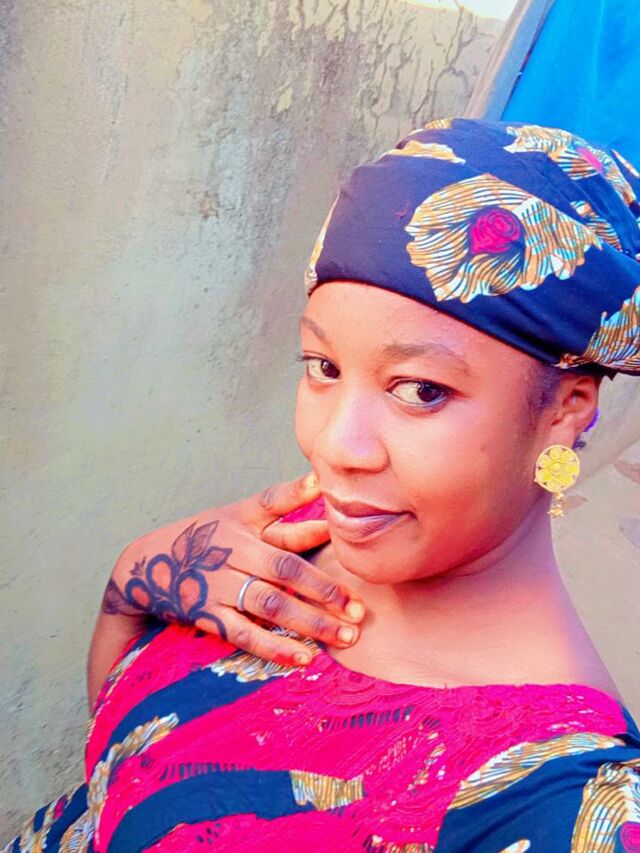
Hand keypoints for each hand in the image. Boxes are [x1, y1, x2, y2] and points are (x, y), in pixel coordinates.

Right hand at [89, 473, 364, 702]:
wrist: (147, 564)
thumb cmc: (207, 536)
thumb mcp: (239, 514)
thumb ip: (283, 506)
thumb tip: (321, 486)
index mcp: (243, 523)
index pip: (282, 525)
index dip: (311, 526)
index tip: (344, 538)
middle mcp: (232, 552)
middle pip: (284, 570)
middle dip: (325, 591)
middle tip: (359, 611)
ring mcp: (219, 585)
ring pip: (270, 605)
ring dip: (310, 622)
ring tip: (345, 637)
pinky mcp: (209, 615)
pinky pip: (245, 635)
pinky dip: (275, 647)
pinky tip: (304, 658)